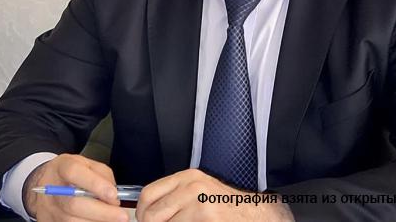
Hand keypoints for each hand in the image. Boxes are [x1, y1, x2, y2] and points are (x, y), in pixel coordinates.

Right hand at [23, 153, 128, 221]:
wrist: (44, 184)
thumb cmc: (70, 173)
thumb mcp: (87, 164)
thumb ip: (103, 176)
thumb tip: (114, 197)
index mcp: (62, 167)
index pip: (75, 173)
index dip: (95, 184)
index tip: (113, 194)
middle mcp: (52, 189)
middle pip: (74, 204)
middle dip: (102, 212)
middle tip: (122, 216)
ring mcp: (49, 208)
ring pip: (73, 221)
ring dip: (97, 221)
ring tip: (114, 219)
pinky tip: (100, 221)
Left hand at [135, 168, 293, 221]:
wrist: (254, 213)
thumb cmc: (226, 206)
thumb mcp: (199, 191)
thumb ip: (176, 195)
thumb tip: (148, 211)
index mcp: (188, 177)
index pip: (147, 194)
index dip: (141, 213)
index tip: (144, 221)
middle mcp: (191, 187)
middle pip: (150, 214)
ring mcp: (198, 204)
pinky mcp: (205, 218)